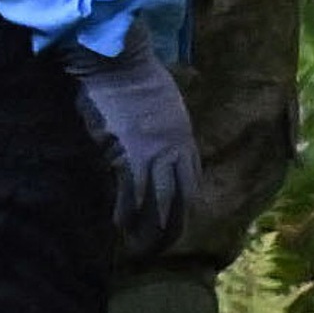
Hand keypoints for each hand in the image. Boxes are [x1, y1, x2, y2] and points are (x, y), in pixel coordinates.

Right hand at [58, 36, 200, 257]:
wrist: (121, 65)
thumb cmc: (141, 78)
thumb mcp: (168, 104)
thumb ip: (167, 125)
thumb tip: (163, 127)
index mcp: (185, 139)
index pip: (192, 180)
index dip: (186, 204)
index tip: (178, 221)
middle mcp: (174, 150)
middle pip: (180, 197)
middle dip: (172, 226)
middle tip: (162, 247)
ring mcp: (152, 154)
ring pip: (158, 200)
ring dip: (151, 226)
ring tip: (143, 246)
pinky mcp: (127, 154)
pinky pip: (131, 191)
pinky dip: (127, 210)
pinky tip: (122, 225)